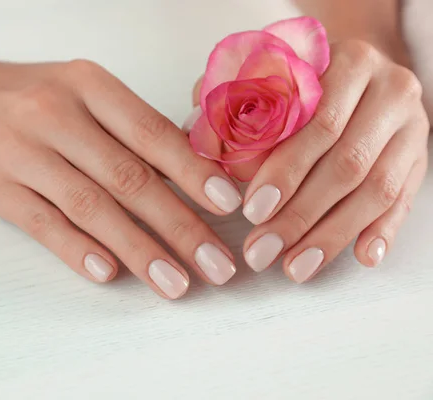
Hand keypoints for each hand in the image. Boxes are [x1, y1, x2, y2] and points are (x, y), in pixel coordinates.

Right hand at [0, 60, 242, 298]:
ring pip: (91, 206)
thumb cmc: (26, 96)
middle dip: (180, 225)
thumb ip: (128, 128)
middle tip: (217, 264)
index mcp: (88, 84)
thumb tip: (191, 172)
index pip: (152, 133)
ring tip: (176, 282)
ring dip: (139, 250)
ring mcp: (21, 151)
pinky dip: (78, 250)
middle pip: (129, 177)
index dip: (194, 172)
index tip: (229, 207)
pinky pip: (43, 223)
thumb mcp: (79, 91)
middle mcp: (55, 113)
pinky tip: (110, 274)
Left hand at [236, 40, 428, 281]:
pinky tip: (362, 257)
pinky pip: (405, 199)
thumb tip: (212, 151)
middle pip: (347, 164)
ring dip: (332, 235)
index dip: (285, 172)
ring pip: (377, 190)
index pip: (317, 125)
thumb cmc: (298, 78)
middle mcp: (389, 89)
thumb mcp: (263, 76)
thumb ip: (233, 104)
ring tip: (295, 267)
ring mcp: (411, 125)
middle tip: (262, 251)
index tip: (251, 211)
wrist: (359, 68)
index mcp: (348, 62)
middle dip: (300, 215)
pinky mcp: (420, 155)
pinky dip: (382, 230)